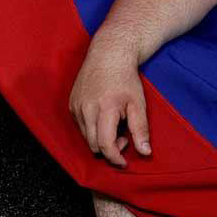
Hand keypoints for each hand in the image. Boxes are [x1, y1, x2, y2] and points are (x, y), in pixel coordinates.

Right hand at [69, 37, 150, 167]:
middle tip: (124, 138)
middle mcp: (86, 109)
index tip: (125, 162)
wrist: (108, 54)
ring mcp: (76, 106)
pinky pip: (81, 126)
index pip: (105, 145)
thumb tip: (145, 152)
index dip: (115, 158)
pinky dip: (92, 129)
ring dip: (100, 139)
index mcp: (105, 108)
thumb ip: (141, 129)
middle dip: (109, 149)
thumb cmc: (126, 79)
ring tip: (115, 126)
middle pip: (93, 145)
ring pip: (86, 137)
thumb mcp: (138, 104)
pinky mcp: (71, 104)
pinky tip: (104, 118)